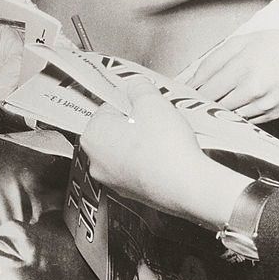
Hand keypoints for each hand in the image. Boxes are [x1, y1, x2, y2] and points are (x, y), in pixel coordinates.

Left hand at [80, 77, 248, 228]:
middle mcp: (96, 161)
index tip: (145, 102)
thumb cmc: (164, 147)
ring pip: (127, 150)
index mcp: (92, 136)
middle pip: (116, 129)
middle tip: (157, 118)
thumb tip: (136, 86)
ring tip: (164, 137)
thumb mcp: (152, 102)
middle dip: (136, 122)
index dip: (131, 101)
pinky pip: (139, 168)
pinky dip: (150, 161)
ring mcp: (113, 180)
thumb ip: (140, 87)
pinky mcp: (132, 193)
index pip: (108, 106)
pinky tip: (166, 155)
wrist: (186, 186)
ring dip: (144, 141)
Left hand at [185, 23, 278, 122]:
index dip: (194, 95)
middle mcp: (254, 88)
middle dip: (204, 104)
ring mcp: (265, 104)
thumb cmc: (275, 45)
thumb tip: (192, 81)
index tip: (186, 96)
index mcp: (243, 67)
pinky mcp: (274, 114)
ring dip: (220, 111)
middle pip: (216, 106)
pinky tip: (239, 104)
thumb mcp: (241, 42)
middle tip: (198, 100)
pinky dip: (238, 114)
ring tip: (219, 101)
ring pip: (230, 116)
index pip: (207, 91)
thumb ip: (213, 61)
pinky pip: (246, 120)